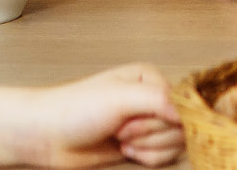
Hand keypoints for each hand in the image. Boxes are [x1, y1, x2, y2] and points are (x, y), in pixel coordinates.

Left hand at [0, 65, 183, 167]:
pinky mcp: (142, 144)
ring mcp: (147, 123)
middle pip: (180, 126)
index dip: (160, 118)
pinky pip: (164, 157)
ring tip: (120, 139)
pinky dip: (147, 158)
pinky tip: (125, 150)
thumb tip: (188, 113)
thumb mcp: (119, 97)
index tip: (134, 119)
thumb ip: (158, 99)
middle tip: (121, 129)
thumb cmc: (75, 109)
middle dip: (149, 134)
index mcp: (150, 78)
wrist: (48, 136)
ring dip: (148, 148)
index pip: (182, 103)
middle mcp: (152, 98)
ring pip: (175, 143)